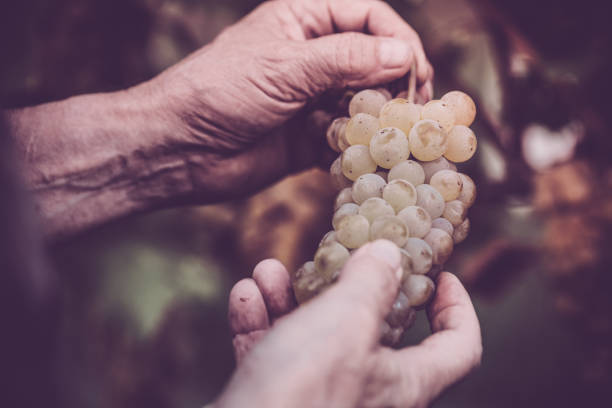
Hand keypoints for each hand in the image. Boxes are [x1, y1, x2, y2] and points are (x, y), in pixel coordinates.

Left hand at [148, 0, 433, 199]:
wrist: (179, 149)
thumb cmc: (220, 92)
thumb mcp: (285, 67)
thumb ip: (346, 59)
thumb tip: (403, 54)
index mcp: (305, 18)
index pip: (370, 16)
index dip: (399, 40)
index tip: (415, 73)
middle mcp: (314, 56)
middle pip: (375, 60)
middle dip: (396, 82)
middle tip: (413, 108)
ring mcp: (314, 98)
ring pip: (366, 101)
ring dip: (381, 117)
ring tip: (392, 134)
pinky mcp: (311, 136)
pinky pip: (349, 138)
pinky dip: (360, 146)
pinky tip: (364, 155)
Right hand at [218, 240, 481, 407]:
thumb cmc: (302, 395)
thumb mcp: (345, 326)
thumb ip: (370, 284)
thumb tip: (388, 254)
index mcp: (404, 384)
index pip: (458, 348)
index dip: (458, 310)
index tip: (441, 278)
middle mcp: (369, 395)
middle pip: (373, 331)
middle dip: (348, 287)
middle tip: (335, 258)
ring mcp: (323, 399)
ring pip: (315, 339)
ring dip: (291, 299)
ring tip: (270, 271)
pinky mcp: (281, 400)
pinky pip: (276, 357)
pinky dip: (261, 324)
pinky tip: (246, 297)